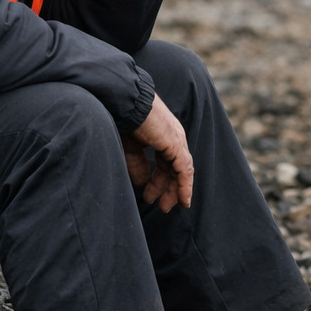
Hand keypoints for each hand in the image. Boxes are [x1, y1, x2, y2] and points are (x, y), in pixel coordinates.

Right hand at [122, 93, 193, 211]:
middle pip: (175, 168)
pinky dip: (184, 186)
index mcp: (163, 135)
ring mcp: (177, 140)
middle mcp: (174, 137)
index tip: (152, 196)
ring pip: (181, 171)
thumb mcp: (130, 146)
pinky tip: (183, 200)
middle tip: (162, 207)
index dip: (159, 180)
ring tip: (166, 207)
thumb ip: (137, 163)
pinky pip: (184, 170)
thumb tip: (142, 181)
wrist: (127, 103)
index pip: (167, 162)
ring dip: (175, 191)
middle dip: (168, 188)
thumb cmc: (125, 119)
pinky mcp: (176, 145)